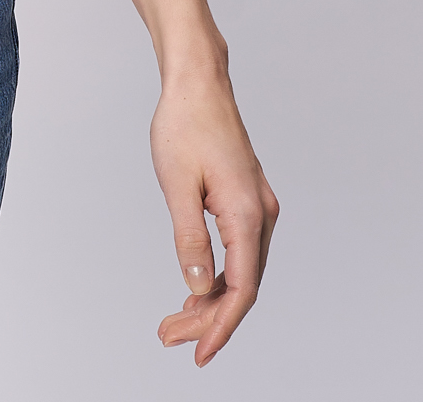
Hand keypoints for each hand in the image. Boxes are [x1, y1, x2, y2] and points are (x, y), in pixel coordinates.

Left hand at [150, 63, 278, 365]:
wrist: (198, 82)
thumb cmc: (185, 124)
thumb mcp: (177, 186)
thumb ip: (190, 240)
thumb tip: (200, 286)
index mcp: (249, 215)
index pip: (242, 289)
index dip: (221, 325)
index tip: (198, 352)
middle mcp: (263, 214)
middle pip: (243, 285)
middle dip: (209, 318)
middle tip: (169, 336)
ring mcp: (259, 206)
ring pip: (242, 269)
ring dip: (212, 298)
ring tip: (176, 319)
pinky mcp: (248, 199)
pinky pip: (240, 250)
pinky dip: (220, 273)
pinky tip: (197, 287)